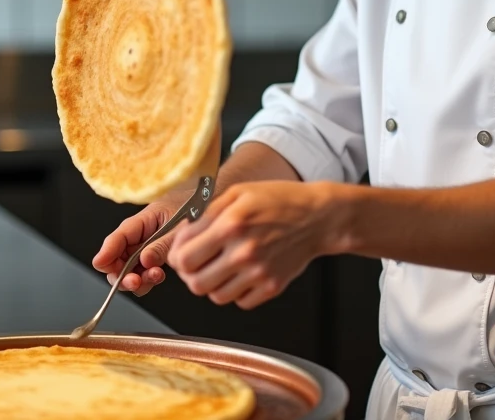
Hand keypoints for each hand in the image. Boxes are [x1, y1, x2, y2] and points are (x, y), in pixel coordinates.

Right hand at [92, 124, 222, 296]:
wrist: (212, 201)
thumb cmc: (196, 205)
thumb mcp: (181, 225)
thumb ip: (162, 244)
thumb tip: (144, 261)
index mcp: (142, 221)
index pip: (116, 238)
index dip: (106, 253)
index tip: (103, 265)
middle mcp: (139, 234)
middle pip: (116, 259)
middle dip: (122, 274)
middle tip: (136, 282)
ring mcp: (146, 245)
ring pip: (128, 269)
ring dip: (137, 279)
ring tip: (156, 276)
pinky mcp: (155, 254)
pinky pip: (142, 272)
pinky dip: (148, 279)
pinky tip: (161, 275)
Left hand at [168, 181, 339, 309]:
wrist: (318, 217)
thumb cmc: (278, 200)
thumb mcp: (237, 193)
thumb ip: (206, 213)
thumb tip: (181, 235)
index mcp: (230, 225)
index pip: (184, 257)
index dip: (176, 256)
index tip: (181, 252)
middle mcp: (243, 253)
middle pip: (195, 283)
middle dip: (190, 274)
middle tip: (197, 263)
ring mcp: (259, 273)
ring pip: (215, 296)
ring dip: (211, 284)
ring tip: (219, 267)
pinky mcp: (272, 287)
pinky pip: (240, 302)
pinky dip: (235, 292)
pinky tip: (240, 274)